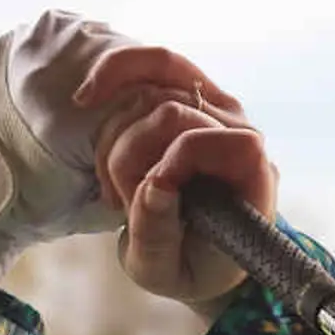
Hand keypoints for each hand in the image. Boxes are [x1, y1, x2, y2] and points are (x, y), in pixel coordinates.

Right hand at [76, 45, 279, 310]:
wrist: (201, 252)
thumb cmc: (191, 266)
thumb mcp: (167, 272)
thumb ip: (158, 237)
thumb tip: (153, 188)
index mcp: (249, 175)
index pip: (207, 139)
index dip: (172, 159)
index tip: (148, 193)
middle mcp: (237, 129)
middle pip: (168, 112)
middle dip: (128, 160)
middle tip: (121, 204)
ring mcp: (212, 105)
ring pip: (146, 93)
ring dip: (114, 143)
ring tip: (116, 188)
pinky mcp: (185, 91)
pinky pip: (149, 62)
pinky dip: (112, 73)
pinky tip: (85, 97)